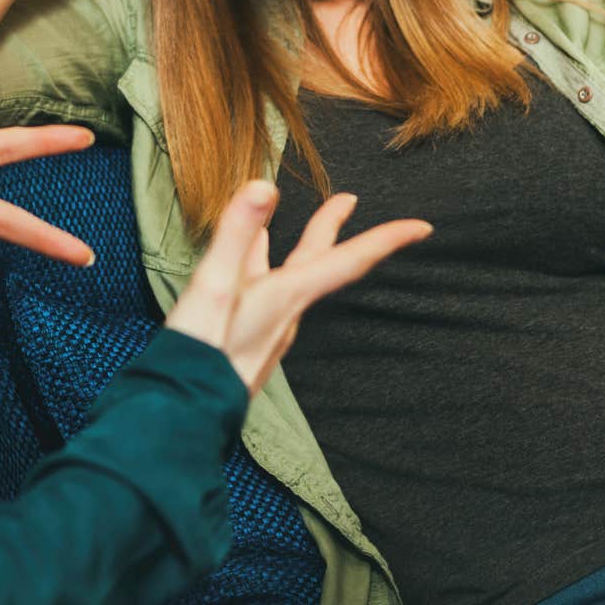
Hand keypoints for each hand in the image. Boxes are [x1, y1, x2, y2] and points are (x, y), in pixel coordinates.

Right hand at [166, 184, 429, 394]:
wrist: (181, 419)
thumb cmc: (198, 359)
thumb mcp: (213, 288)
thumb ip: (236, 236)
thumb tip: (264, 185)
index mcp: (286, 297)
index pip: (347, 260)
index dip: (386, 239)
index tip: (423, 227)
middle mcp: (285, 314)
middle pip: (320, 263)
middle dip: (333, 228)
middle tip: (350, 199)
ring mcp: (267, 330)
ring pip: (288, 275)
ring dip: (297, 245)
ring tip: (289, 221)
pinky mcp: (247, 341)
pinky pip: (263, 292)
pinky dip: (260, 266)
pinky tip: (247, 266)